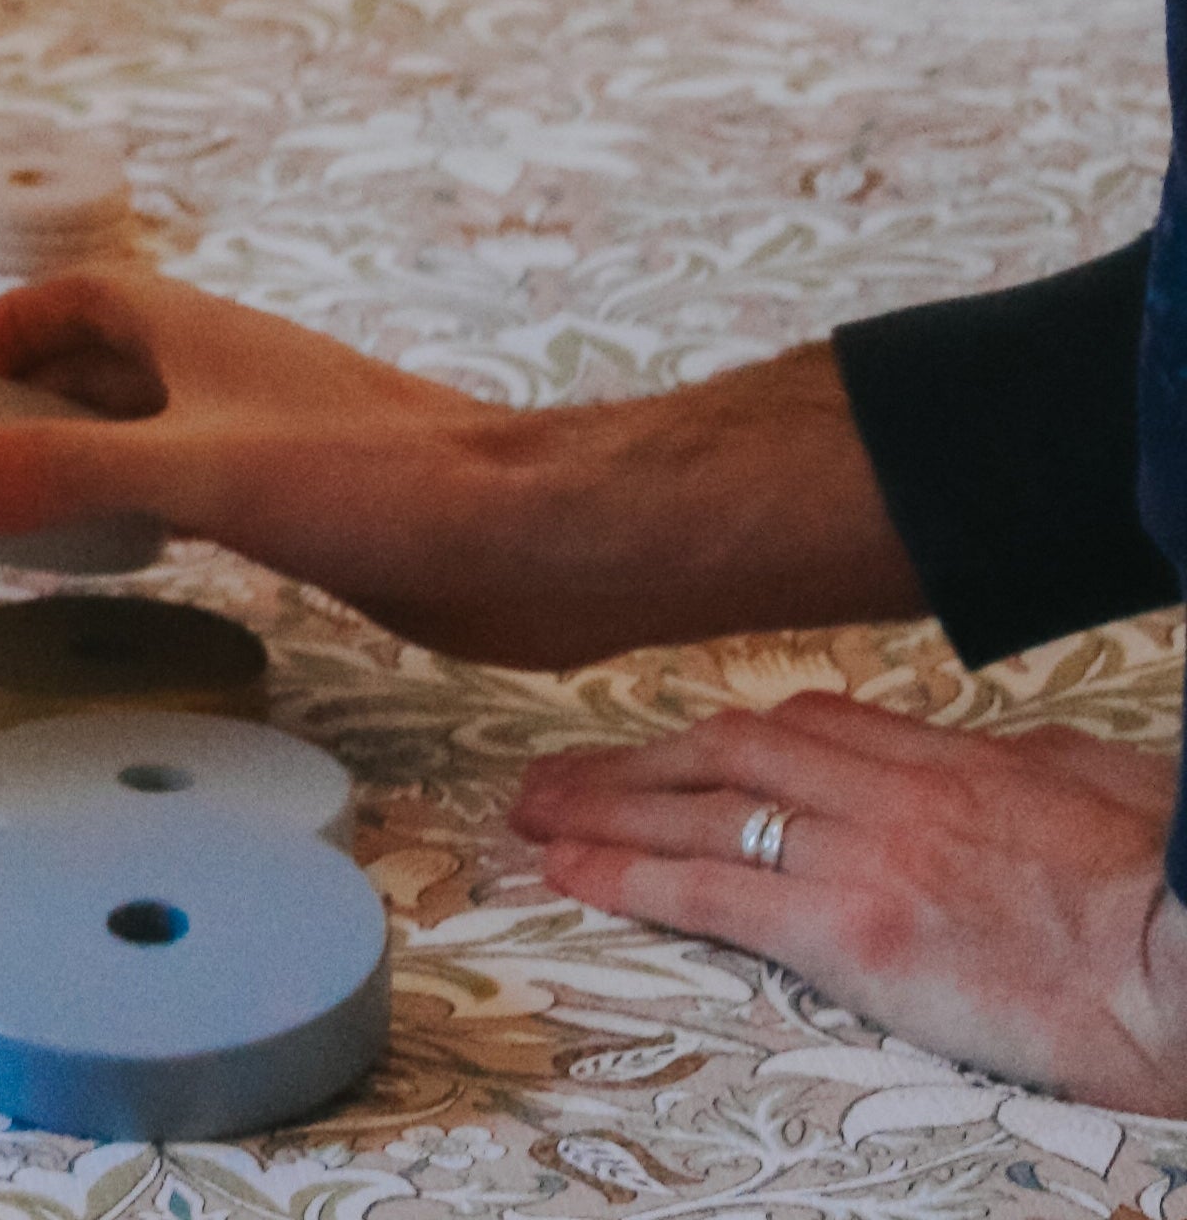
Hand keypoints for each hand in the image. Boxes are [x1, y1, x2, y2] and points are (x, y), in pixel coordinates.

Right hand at [0, 274, 916, 669]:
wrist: (533, 541)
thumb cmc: (373, 483)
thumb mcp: (192, 476)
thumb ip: (55, 473)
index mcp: (184, 329)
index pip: (59, 303)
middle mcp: (216, 368)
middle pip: (89, 364)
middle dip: (16, 403)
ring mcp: (260, 430)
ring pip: (139, 428)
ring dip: (75, 459)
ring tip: (14, 521)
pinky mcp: (300, 498)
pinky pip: (187, 483)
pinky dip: (135, 508)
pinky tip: (128, 560)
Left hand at [519, 693, 1186, 1112]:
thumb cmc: (1171, 884)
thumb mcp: (1102, 790)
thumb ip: (1038, 770)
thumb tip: (1024, 765)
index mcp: (948, 759)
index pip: (809, 725)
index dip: (731, 738)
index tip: (682, 749)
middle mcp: (887, 793)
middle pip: (730, 754)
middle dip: (639, 762)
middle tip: (563, 773)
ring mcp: (861, 856)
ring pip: (700, 811)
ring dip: (605, 808)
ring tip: (534, 813)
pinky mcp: (852, 931)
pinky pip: (712, 893)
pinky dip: (629, 876)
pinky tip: (570, 871)